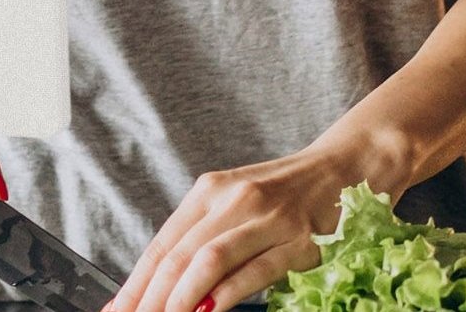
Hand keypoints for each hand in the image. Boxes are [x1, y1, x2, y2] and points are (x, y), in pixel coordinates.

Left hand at [108, 144, 379, 311]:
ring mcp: (266, 218)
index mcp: (210, 190)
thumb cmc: (289, 193)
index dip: (136, 281)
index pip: (162, 244)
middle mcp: (232, 199)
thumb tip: (166, 284)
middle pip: (178, 255)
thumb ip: (206, 237)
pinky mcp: (299, 239)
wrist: (348, 168)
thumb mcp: (238, 204)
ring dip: (179, 298)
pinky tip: (206, 310)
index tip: (117, 308)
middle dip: (149, 297)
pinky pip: (254, 270)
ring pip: (207, 261)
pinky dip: (225, 294)